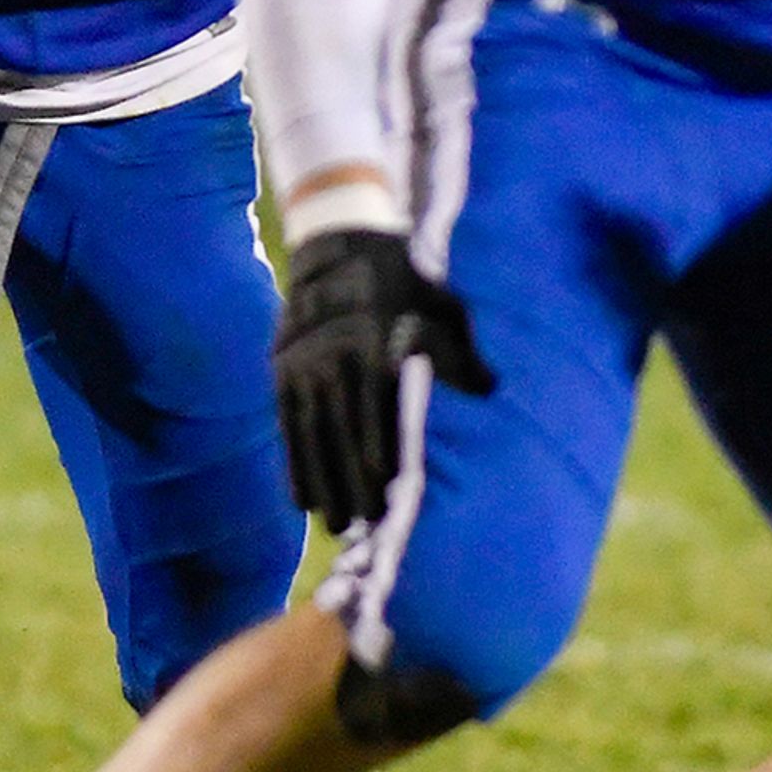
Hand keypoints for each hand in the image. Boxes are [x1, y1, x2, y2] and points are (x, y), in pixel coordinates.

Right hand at [271, 228, 494, 535]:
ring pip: (311, 432)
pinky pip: (287, 424)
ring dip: (321, 481)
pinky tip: (300, 501)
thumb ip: (462, 352)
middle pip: (342, 426)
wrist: (340, 245)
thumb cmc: (407, 285)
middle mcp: (334, 352)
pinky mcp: (282, 370)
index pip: (376, 402)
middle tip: (361, 526)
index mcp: (376, 339)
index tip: (385, 488)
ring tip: (333, 527)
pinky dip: (292, 464)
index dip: (379, 445)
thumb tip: (489, 390)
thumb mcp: (443, 307)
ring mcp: (303, 362)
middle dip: (350, 479)